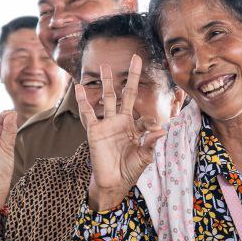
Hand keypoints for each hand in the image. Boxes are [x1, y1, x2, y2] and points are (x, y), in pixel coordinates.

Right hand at [79, 57, 164, 210]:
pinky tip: (79, 87)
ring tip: (104, 66)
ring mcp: (107, 124)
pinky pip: (88, 113)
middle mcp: (122, 121)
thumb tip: (162, 129)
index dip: (151, 119)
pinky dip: (83, 101)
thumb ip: (151, 142)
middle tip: (135, 58)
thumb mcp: (144, 157)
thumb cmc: (130, 169)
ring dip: (106, 82)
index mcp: (136, 127)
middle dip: (131, 77)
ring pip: (108, 98)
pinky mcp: (94, 131)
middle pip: (127, 94)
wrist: (113, 182)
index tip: (159, 122)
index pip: (145, 115)